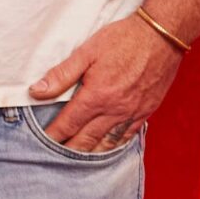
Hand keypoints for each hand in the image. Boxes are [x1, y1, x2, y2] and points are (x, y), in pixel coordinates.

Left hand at [27, 14, 187, 150]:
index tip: (41, 144)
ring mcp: (132, 113)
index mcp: (96, 96)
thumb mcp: (86, 52)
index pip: (68, 124)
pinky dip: (113, 146)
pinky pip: (127, 136)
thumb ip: (61, 75)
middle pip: (86, 140)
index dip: (53, 136)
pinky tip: (105, 149)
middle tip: (54, 160)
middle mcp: (114, 110)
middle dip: (68, 151)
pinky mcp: (146, 111)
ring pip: (107, 143)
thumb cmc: (123, 39)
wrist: (162, 35)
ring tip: (75, 162)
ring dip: (90, 155)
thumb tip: (37, 92)